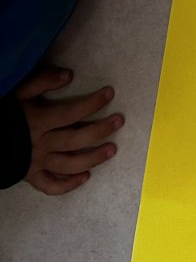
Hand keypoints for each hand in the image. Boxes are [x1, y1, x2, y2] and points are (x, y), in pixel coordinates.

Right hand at [15, 67, 124, 196]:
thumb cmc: (4, 114)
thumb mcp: (18, 91)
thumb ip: (41, 81)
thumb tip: (68, 76)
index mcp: (39, 121)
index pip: (71, 112)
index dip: (92, 103)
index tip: (110, 93)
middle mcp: (41, 144)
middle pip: (75, 139)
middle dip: (100, 130)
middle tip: (119, 121)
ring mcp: (37, 163)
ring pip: (69, 164)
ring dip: (92, 158)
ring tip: (112, 150)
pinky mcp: (31, 176)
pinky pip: (51, 186)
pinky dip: (68, 185)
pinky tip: (85, 177)